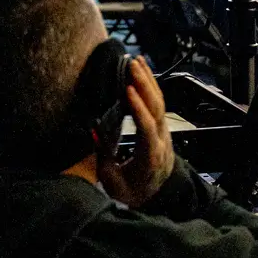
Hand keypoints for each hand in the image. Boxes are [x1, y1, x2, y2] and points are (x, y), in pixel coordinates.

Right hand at [97, 57, 174, 207]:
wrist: (156, 197)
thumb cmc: (132, 191)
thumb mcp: (113, 180)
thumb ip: (104, 156)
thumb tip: (93, 131)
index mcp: (150, 155)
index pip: (146, 127)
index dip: (138, 108)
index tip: (128, 89)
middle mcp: (161, 141)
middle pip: (157, 108)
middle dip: (145, 84)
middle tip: (132, 64)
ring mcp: (164, 133)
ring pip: (160, 103)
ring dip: (149, 80)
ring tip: (138, 60)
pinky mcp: (161, 128)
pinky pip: (158, 105)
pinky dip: (151, 87)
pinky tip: (144, 72)